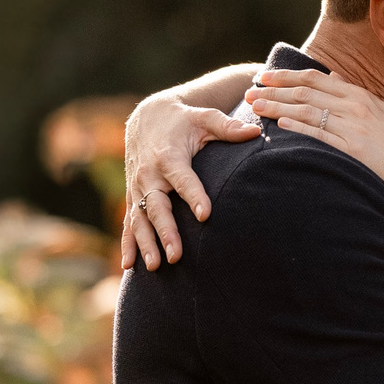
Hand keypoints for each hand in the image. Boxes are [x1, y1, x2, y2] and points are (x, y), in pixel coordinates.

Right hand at [122, 85, 260, 270]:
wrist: (147, 118)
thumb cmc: (183, 121)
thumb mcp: (204, 118)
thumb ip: (228, 126)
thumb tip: (255, 131)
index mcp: (169, 157)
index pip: (183, 179)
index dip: (194, 196)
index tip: (205, 214)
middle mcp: (150, 174)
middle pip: (157, 206)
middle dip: (166, 231)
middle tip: (176, 255)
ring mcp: (138, 188)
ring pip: (140, 219)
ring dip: (146, 243)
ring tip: (156, 266)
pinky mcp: (133, 196)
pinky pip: (128, 222)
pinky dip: (128, 243)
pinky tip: (130, 266)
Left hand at [248, 70, 383, 220]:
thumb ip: (357, 94)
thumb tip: (334, 76)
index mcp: (362, 96)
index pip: (317, 79)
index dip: (288, 76)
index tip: (266, 76)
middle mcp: (357, 107)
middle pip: (307, 92)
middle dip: (275, 90)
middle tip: (251, 90)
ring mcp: (355, 128)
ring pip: (308, 111)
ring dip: (278, 107)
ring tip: (256, 106)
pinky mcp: (354, 150)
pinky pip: (320, 136)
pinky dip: (299, 128)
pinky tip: (280, 125)